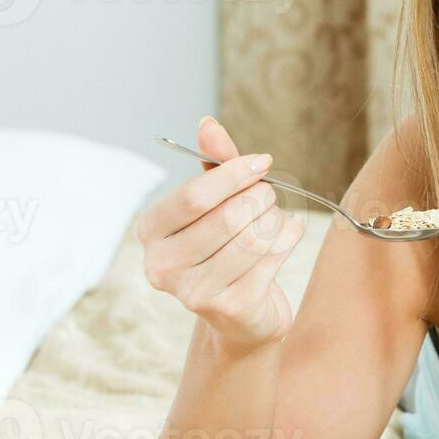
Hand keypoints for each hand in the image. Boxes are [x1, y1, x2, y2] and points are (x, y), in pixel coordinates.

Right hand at [136, 116, 304, 350]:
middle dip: (260, 199)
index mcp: (150, 232)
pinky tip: (285, 237)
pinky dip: (289, 239)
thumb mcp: (217, 202)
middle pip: (228, 217)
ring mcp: (194, 293)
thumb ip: (213, 165)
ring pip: (254, 238)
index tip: (263, 162)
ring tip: (276, 218)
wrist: (243, 314)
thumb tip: (208, 124)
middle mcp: (162, 266)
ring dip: (277, 219)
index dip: (234, 174)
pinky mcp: (231, 309)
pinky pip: (273, 258)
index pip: (195, 196)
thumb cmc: (227, 246)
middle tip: (270, 196)